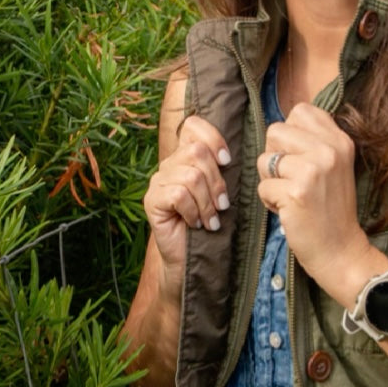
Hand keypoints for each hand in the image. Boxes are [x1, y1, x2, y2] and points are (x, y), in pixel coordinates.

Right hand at [143, 114, 231, 289]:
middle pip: (196, 151)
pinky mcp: (151, 201)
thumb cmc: (209, 225)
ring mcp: (157, 182)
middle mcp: (168, 165)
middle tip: (222, 205)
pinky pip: (178, 195)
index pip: (193, 126)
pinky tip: (196, 224)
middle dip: (216, 180)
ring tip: (210, 220)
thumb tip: (236, 154)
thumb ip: (222, 170)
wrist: (190, 260)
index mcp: (185, 158)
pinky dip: (193, 211)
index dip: (213, 137)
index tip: (227, 161)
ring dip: (207, 202)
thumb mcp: (220, 193)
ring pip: (190, 175)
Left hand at [257, 103, 374, 302]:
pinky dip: (269, 202)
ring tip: (291, 195)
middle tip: (291, 179)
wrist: (341, 250)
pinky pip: (262, 187)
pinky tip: (289, 211)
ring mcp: (313, 170)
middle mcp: (329, 150)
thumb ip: (314, 141)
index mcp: (340, 140)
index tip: (300, 157)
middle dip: (274, 156)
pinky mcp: (296, 192)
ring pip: (264, 159)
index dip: (289, 135)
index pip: (300, 111)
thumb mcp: (334, 165)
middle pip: (275, 131)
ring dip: (270, 180)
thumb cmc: (330, 207)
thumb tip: (280, 126)